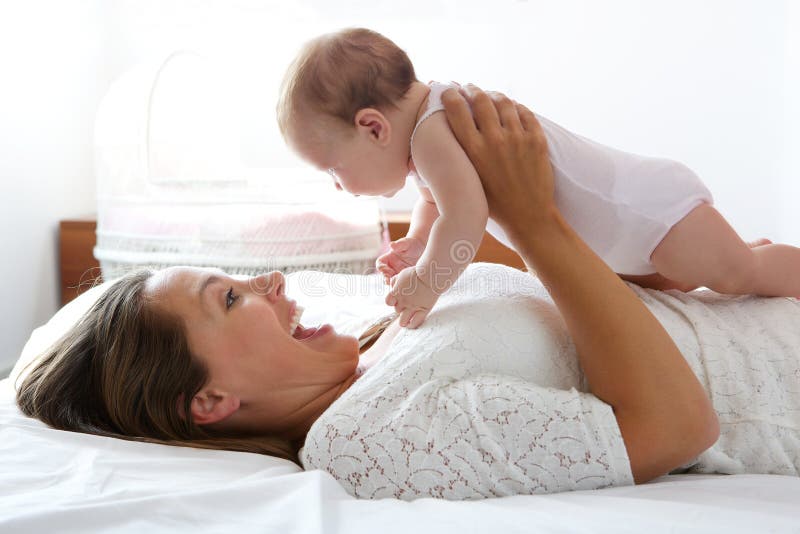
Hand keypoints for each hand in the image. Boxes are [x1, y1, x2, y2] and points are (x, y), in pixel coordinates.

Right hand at [376, 236, 425, 283]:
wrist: (421, 249)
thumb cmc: (411, 244)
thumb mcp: (405, 243)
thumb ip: (399, 244)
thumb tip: (391, 245)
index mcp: (388, 258)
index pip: (380, 264)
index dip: (381, 268)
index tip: (387, 270)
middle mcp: (390, 266)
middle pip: (384, 275)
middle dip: (386, 278)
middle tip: (390, 281)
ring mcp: (397, 273)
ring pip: (391, 281)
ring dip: (392, 284)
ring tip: (397, 285)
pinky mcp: (404, 278)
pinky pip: (400, 284)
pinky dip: (401, 286)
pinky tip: (405, 286)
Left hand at [385, 266, 438, 327]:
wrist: (430, 275)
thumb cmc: (417, 273)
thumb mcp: (401, 274)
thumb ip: (394, 282)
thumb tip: (392, 287)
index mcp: (396, 292)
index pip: (388, 302)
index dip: (392, 301)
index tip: (396, 300)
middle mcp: (403, 301)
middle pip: (397, 310)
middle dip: (401, 308)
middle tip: (407, 305)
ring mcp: (413, 307)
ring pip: (402, 321)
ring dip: (403, 320)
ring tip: (405, 321)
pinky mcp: (423, 310)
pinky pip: (415, 322)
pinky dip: (411, 325)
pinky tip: (411, 324)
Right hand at [441, 83, 554, 248]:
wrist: (528, 216)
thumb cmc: (494, 203)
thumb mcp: (470, 177)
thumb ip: (463, 153)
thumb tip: (452, 130)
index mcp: (474, 151)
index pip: (457, 110)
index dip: (450, 96)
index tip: (449, 92)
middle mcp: (495, 140)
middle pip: (481, 100)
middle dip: (472, 90)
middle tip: (469, 89)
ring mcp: (518, 138)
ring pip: (504, 102)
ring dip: (494, 96)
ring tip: (490, 97)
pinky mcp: (537, 140)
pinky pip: (524, 112)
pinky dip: (515, 107)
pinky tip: (510, 109)